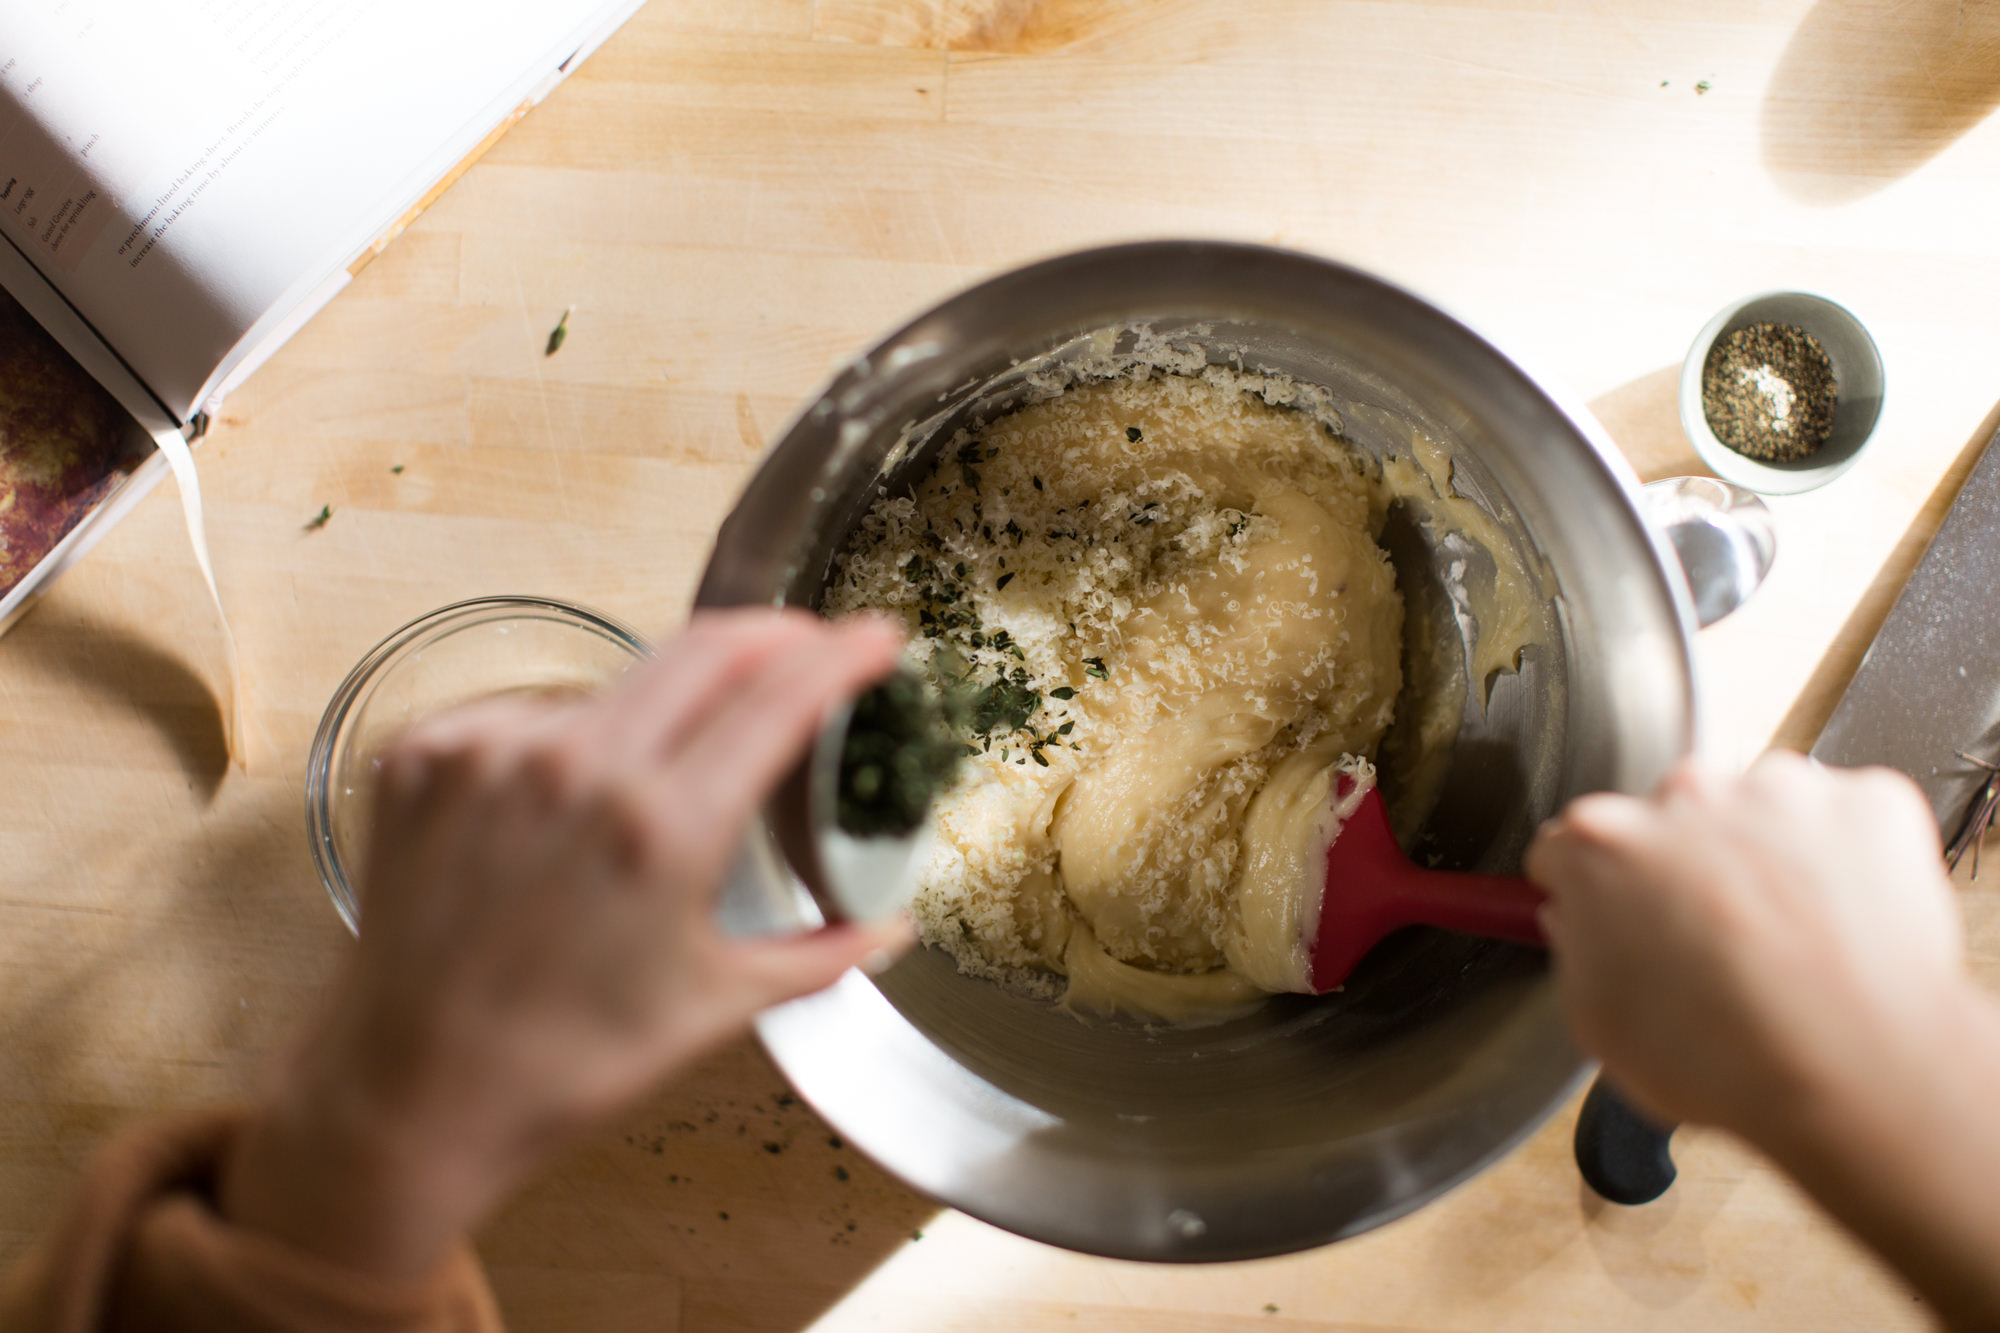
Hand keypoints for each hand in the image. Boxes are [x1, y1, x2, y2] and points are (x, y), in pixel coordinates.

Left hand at [221, 609, 910, 1277]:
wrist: (409, 1097)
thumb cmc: (561, 1064)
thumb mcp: (710, 1006)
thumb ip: (816, 954)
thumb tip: (885, 928)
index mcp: (663, 830)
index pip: (779, 698)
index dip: (842, 655)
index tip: (876, 634)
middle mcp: (576, 771)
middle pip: (705, 650)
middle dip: (772, 634)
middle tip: (806, 642)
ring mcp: (492, 754)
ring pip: (616, 684)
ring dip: (665, 703)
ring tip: (671, 766)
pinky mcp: (425, 756)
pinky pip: (527, 714)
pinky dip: (568, 739)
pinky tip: (570, 797)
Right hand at [1525, 751, 1964, 1138]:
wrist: (1862, 1078)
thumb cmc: (1731, 1063)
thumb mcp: (1599, 1026)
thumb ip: (1575, 949)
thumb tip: (1585, 922)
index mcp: (1601, 845)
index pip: (1570, 845)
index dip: (1588, 887)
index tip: (1612, 911)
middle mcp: (1684, 795)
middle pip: (1667, 818)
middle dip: (1680, 866)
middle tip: (1712, 942)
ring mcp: (1780, 791)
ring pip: (1756, 809)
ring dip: (1761, 856)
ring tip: (1786, 941)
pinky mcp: (1865, 802)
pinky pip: (1840, 818)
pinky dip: (1841, 858)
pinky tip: (1838, 924)